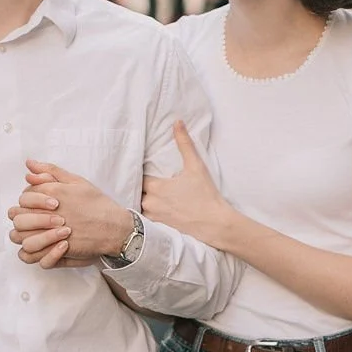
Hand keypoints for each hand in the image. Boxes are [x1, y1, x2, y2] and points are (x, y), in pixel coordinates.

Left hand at [7, 161, 132, 267]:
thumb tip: (29, 164)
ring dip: (25, 234)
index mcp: (52, 192)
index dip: (28, 200)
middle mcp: (49, 212)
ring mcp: (51, 232)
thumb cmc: (97, 204)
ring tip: (37, 234)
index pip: (24, 195)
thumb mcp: (76, 181)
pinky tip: (41, 247)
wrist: (115, 227)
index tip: (40, 205)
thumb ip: (51, 172)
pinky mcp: (56, 249)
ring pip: (20, 236)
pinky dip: (32, 252)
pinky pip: (31, 254)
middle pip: (18, 215)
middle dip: (23, 217)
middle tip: (36, 220)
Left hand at [141, 121, 231, 248]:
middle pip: (137, 190)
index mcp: (156, 187)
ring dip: (142, 198)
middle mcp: (150, 203)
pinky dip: (146, 212)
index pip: (137, 175)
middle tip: (145, 179)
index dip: (139, 170)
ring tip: (148, 193)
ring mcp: (152, 217)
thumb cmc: (206, 195)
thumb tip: (177, 122)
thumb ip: (184, 143)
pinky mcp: (157, 228)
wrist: (215, 223)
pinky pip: (144, 218)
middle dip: (140, 185)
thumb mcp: (195, 166)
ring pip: (139, 204)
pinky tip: (153, 208)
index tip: (143, 167)